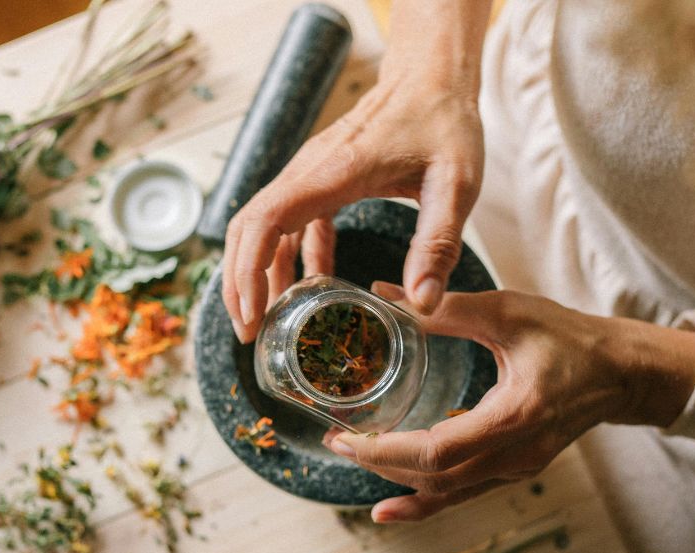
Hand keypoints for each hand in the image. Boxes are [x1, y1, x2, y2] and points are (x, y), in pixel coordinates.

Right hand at [222, 3, 489, 342]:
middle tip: (249, 332)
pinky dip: (289, 257)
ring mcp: (310, 174)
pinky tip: (313, 286)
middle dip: (239, 282)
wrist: (433, 78)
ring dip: (257, 273)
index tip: (251, 313)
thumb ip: (437, 243)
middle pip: (247, 228)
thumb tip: (423, 303)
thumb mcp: (455, 185)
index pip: (264, 221)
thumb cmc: (444, 124)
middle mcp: (309, 172)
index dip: (247, 271)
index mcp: (332, 174)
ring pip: (262, 226)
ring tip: (269, 322)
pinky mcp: (321, 179)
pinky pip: (291, 222)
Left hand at [326, 282, 694, 522]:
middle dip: (379, 464)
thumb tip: (383, 294)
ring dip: (397, 480)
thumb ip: (445, 310)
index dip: (385, 452)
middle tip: (336, 439)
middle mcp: (516, 455)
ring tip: (353, 457)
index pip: (438, 453)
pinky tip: (391, 501)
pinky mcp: (515, 469)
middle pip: (435, 480)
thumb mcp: (508, 313)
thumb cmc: (572, 338)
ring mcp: (517, 468)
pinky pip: (463, 492)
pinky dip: (424, 496)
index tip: (345, 436)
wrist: (623, 372)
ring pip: (447, 493)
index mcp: (515, 417)